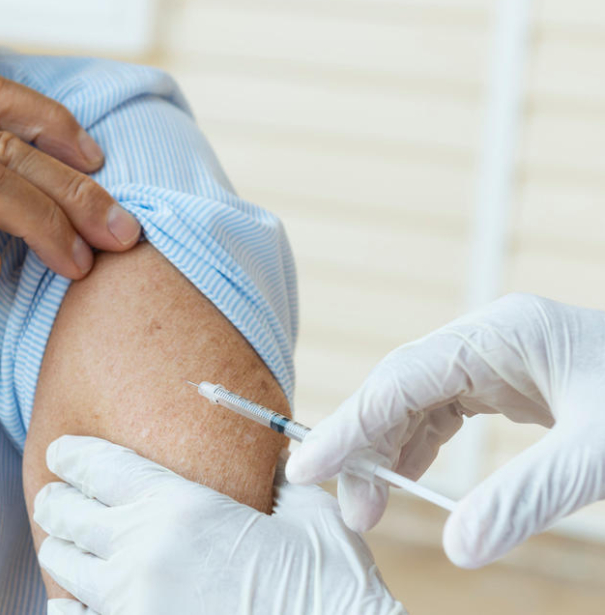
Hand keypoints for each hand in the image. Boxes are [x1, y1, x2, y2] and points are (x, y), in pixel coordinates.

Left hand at [33, 435, 403, 614]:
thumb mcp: (310, 516)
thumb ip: (278, 479)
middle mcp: (144, 553)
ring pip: (65, 567)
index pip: (99, 466)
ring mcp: (134, 605)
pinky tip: (69, 600)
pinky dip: (67, 606)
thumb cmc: (331, 586)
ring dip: (63, 551)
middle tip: (55, 497)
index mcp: (181, 507)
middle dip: (57, 501)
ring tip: (65, 544)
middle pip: (67, 514)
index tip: (61, 454)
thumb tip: (275, 456)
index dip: (72, 456)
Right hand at [286, 293, 604, 567]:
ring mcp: (499, 357)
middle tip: (354, 511)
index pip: (402, 378)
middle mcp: (490, 338)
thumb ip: (525, 498)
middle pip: (399, 386)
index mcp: (503, 334)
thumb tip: (458, 550)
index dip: (351, 427)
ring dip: (389, 450)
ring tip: (374, 506)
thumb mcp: (600, 454)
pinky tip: (409, 480)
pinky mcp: (510, 381)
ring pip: (416, 400)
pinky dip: (420, 446)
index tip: (309, 469)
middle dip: (367, 445)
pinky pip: (445, 410)